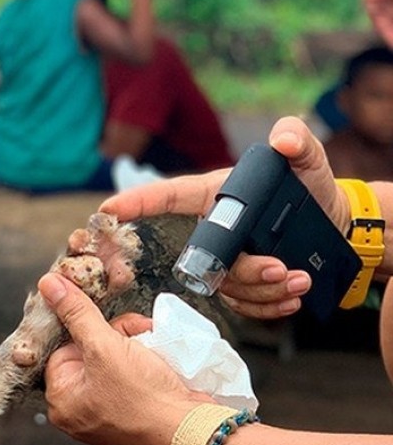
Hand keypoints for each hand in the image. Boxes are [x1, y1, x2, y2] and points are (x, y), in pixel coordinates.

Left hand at [38, 273, 207, 444]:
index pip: (60, 344)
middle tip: (131, 335)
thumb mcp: (105, 348)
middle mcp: (82, 404)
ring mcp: (109, 403)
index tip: (96, 311)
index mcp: (63, 398)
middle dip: (115, 332)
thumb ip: (77, 313)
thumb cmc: (147, 405)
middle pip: (89, 344)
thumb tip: (51, 287)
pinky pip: (132, 363)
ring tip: (149, 344)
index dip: (81, 324)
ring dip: (134, 339)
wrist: (194, 430)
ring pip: (114, 350)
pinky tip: (158, 353)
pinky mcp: (135, 399)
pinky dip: (146, 352)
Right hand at [99, 116, 349, 318]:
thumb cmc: (311, 186)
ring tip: (300, 279)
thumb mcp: (308, 157)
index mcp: (214, 196)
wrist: (335, 225)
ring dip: (266, 290)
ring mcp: (226, 261)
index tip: (108, 209)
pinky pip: (244, 306)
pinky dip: (269, 307)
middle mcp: (213, 231)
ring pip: (228, 287)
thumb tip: (282, 141)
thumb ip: (296, 137)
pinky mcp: (243, 286)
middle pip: (206, 259)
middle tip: (280, 268)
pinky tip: (292, 298)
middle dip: (244, 270)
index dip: (136, 202)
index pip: (167, 196)